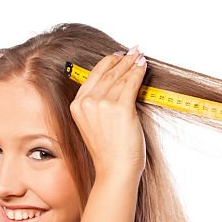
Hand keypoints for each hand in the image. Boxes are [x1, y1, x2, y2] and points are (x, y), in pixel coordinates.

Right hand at [69, 47, 147, 179]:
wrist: (116, 170)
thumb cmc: (110, 152)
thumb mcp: (96, 124)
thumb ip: (100, 104)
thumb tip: (119, 82)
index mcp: (78, 106)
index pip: (94, 76)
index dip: (107, 63)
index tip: (118, 56)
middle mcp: (87, 103)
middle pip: (108, 73)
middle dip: (122, 60)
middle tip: (133, 51)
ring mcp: (103, 105)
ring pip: (120, 77)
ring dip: (132, 64)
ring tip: (140, 57)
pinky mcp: (120, 108)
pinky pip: (131, 84)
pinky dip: (139, 72)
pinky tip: (143, 66)